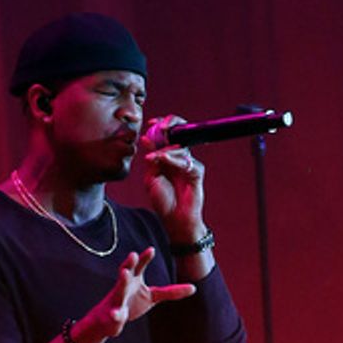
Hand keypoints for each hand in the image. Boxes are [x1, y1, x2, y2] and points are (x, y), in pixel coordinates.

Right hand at [87, 247, 194, 340]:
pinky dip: (115, 314)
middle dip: (129, 263)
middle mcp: (124, 286)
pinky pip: (114, 314)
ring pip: (119, 289)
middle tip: (133, 255)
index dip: (145, 258)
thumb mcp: (153, 297)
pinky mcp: (113, 314)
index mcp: (134, 279)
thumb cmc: (131, 303)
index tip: (151, 250)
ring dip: (121, 281)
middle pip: (126, 272)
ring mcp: (117, 299)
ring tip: (124, 273)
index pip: (140, 266)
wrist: (109, 319)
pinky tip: (116, 316)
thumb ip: (171, 292)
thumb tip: (194, 288)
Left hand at [142, 116, 204, 240]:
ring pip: (180, 146)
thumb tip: (146, 138)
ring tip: (154, 158)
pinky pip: (185, 160)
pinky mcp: (196, 172)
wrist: (174, 219)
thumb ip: (151, 159)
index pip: (167, 135)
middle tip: (160, 126)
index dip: (160, 125)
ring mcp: (188, 164)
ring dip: (165, 149)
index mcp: (167, 157)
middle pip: (179, 132)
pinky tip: (163, 160)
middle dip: (170, 124)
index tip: (151, 123)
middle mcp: (179, 157)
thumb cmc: (163, 202)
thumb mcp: (151, 178)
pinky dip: (173, 159)